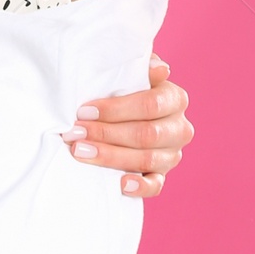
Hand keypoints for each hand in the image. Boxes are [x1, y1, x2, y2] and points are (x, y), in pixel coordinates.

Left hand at [62, 57, 192, 197]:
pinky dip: (140, 187)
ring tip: (81, 152)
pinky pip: (156, 186)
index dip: (116, 109)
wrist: (125, 114)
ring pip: (147, 159)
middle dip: (106, 133)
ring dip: (111, 157)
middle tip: (75, 133)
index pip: (150, 105)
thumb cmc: (125, 88)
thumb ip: (143, 67)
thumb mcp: (132, 73)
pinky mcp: (162, 175)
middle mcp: (179, 128)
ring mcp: (172, 154)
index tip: (84, 111)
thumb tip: (161, 69)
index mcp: (175, 99)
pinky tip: (120, 184)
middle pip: (146, 134)